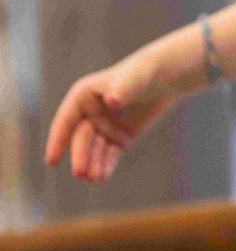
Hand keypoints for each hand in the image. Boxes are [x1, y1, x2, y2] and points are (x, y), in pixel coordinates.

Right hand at [44, 52, 179, 182]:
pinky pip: (110, 154)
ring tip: (95, 178)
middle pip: (81, 138)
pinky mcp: (120, 137)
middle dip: (80, 155)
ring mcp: (105, 127)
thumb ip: (122, 89)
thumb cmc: (145, 72)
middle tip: (81, 173)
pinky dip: (106, 165)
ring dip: (92, 164)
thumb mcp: (134, 79)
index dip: (58, 140)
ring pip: (94, 150)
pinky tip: (103, 176)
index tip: (52, 160)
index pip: (66, 120)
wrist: (168, 76)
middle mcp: (90, 113)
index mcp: (83, 96)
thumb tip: (112, 102)